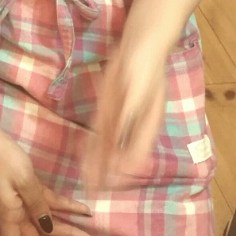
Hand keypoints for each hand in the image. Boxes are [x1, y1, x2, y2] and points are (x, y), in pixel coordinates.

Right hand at [0, 128, 91, 235]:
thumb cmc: (4, 159)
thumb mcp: (24, 182)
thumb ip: (38, 205)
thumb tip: (48, 228)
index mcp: (10, 214)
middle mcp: (16, 211)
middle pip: (39, 235)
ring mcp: (23, 200)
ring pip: (47, 220)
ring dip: (67, 227)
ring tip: (88, 234)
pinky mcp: (30, 188)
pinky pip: (49, 202)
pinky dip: (66, 206)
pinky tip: (83, 209)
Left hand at [84, 42, 167, 190]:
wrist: (141, 44)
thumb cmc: (145, 67)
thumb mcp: (138, 91)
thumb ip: (129, 115)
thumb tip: (120, 138)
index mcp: (148, 126)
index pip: (135, 156)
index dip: (122, 172)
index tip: (110, 184)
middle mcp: (135, 126)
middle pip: (118, 154)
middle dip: (105, 173)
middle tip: (92, 191)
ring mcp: (122, 117)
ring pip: (108, 146)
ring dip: (98, 163)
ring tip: (87, 181)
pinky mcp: (110, 107)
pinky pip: (100, 130)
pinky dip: (94, 145)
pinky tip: (86, 156)